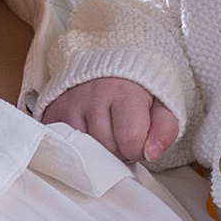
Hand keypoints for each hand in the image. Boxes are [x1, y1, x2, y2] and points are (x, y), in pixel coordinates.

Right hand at [41, 77, 179, 162]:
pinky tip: (89, 137)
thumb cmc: (141, 91)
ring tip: (107, 135)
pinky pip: (64, 145)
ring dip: (98, 151)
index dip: (138, 148)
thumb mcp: (164, 106)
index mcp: (124, 91)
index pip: (130, 138)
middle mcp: (93, 95)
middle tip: (122, 137)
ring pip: (85, 150)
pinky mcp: (54, 111)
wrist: (113, 67)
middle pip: (106, 148)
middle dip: (118, 151)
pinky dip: (79, 147)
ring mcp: (70, 103)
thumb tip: (151, 153)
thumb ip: (165, 129)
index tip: (140, 140)